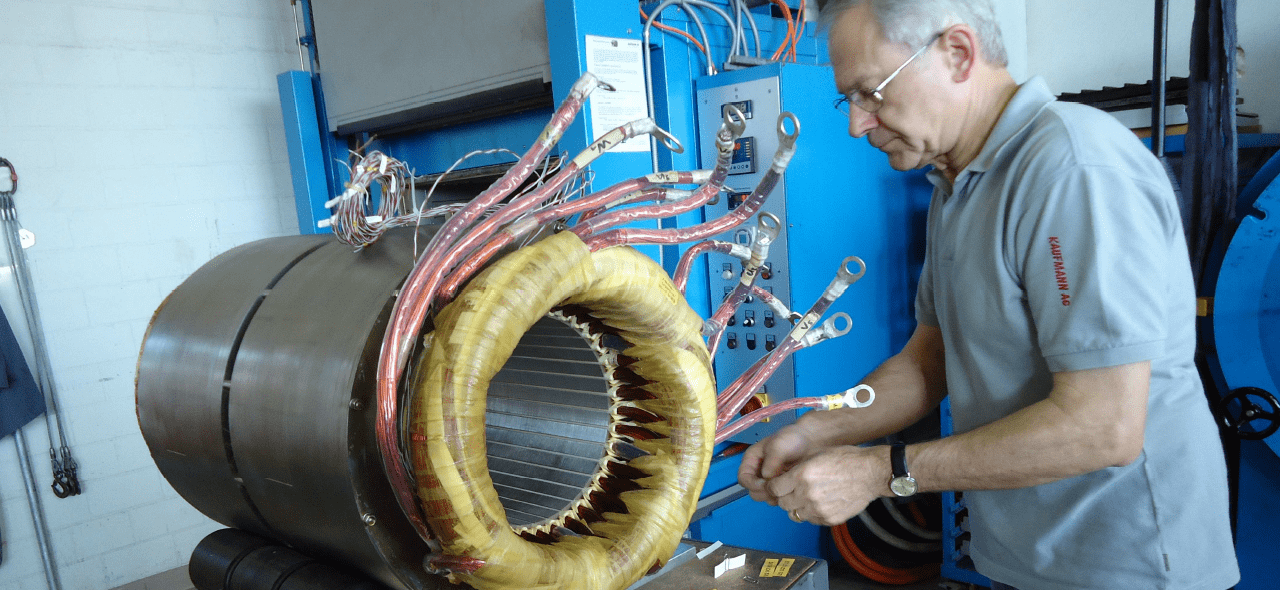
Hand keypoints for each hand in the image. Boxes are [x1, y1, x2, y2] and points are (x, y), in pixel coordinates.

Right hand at [737, 423, 812, 504]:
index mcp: (752, 460)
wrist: (811, 441)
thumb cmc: (793, 438)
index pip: (743, 479)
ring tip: (787, 487)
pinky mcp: (782, 486)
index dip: (752, 484)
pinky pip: (779, 498)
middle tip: (778, 488)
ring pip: (766, 497)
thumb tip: (767, 478)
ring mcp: (771, 481)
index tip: (765, 484)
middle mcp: (759, 472)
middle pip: (753, 491)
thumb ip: (771, 462)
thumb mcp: (778, 446)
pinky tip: (793, 489)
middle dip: (764, 492)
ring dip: (775, 496)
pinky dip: (784, 497)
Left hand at [767, 445, 889, 525]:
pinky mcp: (829, 519)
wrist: (870, 473)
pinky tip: (822, 502)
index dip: (774, 487)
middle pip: (782, 503)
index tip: (777, 485)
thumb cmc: (845, 459)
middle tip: (793, 491)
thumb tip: (781, 477)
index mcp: (801, 475)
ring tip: (808, 497)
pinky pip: (811, 520)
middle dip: (784, 497)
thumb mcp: (815, 455)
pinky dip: (812, 513)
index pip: (773, 489)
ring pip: (795, 514)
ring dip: (798, 506)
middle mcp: (807, 494)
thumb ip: (796, 468)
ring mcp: (818, 509)